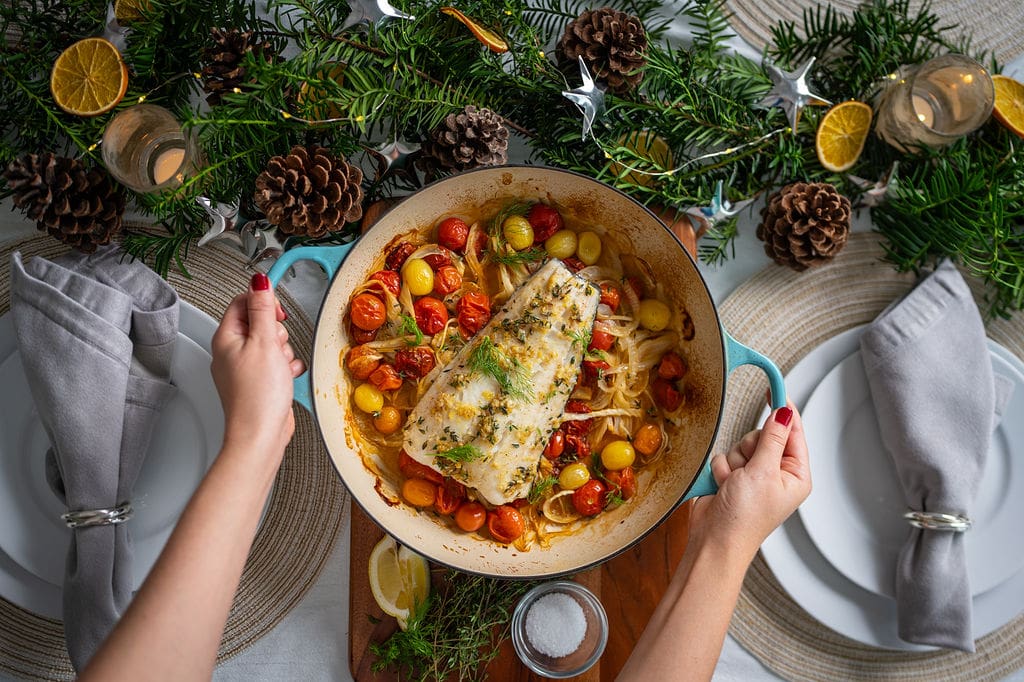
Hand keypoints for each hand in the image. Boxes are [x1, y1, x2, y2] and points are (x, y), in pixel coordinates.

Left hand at [210, 273, 304, 461]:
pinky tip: (286, 378)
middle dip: (276, 332)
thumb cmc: (257, 395)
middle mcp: (231, 352)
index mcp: (226, 337)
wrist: (260, 434)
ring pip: (271, 344)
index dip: (263, 302)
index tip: (277, 313)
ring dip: (283, 352)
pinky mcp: (257, 383)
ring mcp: (244, 369)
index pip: (242, 302)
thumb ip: (263, 309)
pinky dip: (285, 369)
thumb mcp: (264, 342)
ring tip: (280, 367)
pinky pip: (276, 364)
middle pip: (260, 323)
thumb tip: (259, 281)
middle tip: (275, 347)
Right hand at [688, 401, 810, 560]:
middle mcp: (776, 473)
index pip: (794, 433)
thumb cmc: (744, 518)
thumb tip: (784, 412)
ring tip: (733, 484)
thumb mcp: (763, 473)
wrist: (713, 540)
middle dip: (749, 449)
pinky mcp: (732, 476)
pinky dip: (720, 469)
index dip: (785, 412)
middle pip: (762, 435)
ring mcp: (753, 475)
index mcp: (795, 475)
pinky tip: (722, 487)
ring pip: (740, 444)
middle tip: (747, 470)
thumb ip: (772, 438)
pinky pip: (724, 455)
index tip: (776, 390)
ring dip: (732, 462)